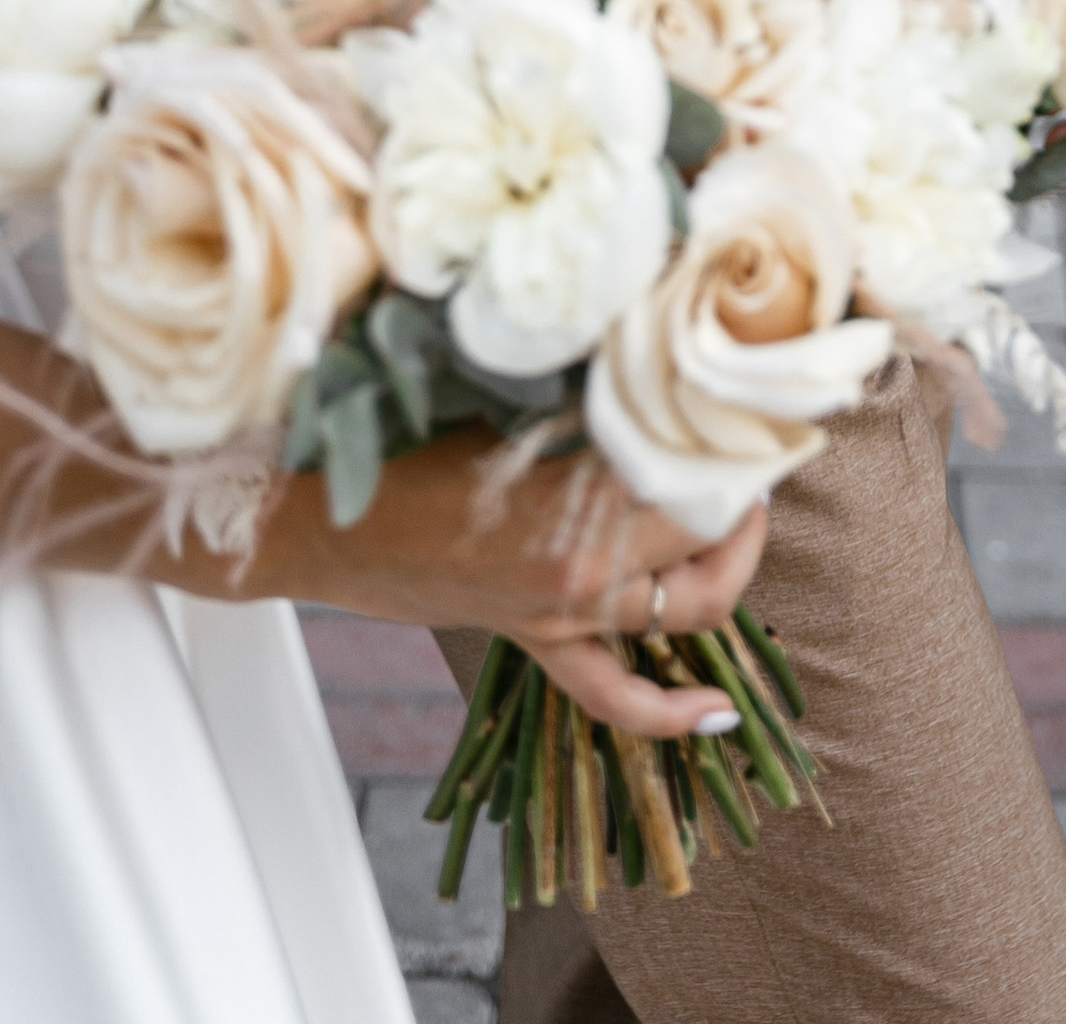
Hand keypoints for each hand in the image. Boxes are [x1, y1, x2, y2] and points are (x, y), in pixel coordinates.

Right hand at [271, 424, 766, 739]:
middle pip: (704, 542)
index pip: (689, 475)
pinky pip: (613, 695)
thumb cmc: (389, 446)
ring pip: (684, 612)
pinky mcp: (536, 640)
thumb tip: (639, 348)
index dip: (734, 438)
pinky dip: (668, 712)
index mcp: (570, 506)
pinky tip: (719, 717)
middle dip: (744, 495)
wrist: (309, 520)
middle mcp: (579, 573)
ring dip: (728, 569)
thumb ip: (570, 392)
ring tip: (745, 517)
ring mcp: (561, 616)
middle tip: (752, 442)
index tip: (755, 400)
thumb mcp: (488, 400)